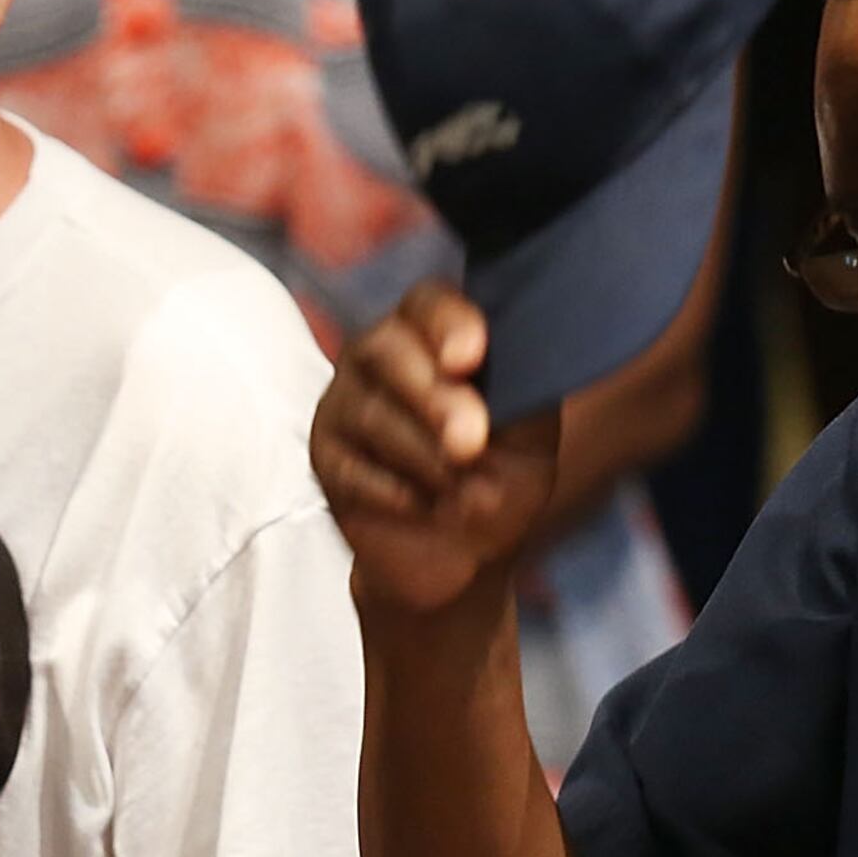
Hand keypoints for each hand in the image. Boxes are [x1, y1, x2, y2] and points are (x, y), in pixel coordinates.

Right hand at [310, 282, 561, 614]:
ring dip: (426, 458)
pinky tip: (428, 508)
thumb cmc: (502, 476)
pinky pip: (351, 468)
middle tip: (470, 443)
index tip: (471, 359)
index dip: (447, 324)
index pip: (428, 304)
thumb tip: (511, 362)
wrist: (468, 552)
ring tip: (467, 494)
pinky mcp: (326, 458)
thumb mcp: (530, 434)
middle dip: (434, 397)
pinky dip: (396, 493)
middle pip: (386, 350)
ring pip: (372, 414)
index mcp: (434, 336)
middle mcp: (381, 356)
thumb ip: (521, 391)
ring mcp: (345, 404)